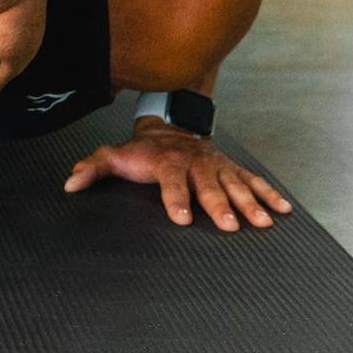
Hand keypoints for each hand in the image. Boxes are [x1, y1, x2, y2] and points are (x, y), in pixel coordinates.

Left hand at [64, 121, 293, 230]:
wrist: (170, 127)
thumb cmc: (142, 151)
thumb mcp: (115, 155)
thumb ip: (93, 168)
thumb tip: (69, 183)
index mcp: (167, 163)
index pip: (171, 182)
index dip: (175, 199)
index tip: (181, 219)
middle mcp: (195, 164)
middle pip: (208, 185)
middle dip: (219, 204)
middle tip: (229, 225)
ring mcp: (217, 166)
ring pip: (235, 184)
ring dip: (249, 202)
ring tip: (262, 222)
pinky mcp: (232, 168)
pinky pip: (253, 180)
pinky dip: (269, 194)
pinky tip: (283, 210)